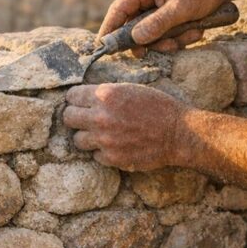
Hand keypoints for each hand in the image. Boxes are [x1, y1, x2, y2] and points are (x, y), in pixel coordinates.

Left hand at [63, 83, 187, 170]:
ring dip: (87, 136)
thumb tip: (85, 97)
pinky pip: (94, 155)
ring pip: (77, 140)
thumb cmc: (158, 107)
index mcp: (106, 95)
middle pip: (68, 117)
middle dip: (75, 117)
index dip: (76, 99)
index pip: (72, 96)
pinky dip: (102, 152)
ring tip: (100, 134)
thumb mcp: (131, 89)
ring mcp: (105, 139)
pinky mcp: (112, 158)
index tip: (81, 102)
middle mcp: (101, 117)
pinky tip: (114, 145)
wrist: (178, 133)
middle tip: (85, 119)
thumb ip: (106, 93)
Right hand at [100, 0, 230, 55]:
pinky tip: (195, 29)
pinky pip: (163, 29)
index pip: (118, 10)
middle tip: (171, 45)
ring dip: (171, 38)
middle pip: (135, 25)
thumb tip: (136, 39)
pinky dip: (178, 34)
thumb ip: (158, 24)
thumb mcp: (181, 9)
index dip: (109, 30)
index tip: (103, 48)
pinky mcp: (165, 10)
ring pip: (152, 31)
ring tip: (193, 32)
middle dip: (154, 39)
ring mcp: (155, 1)